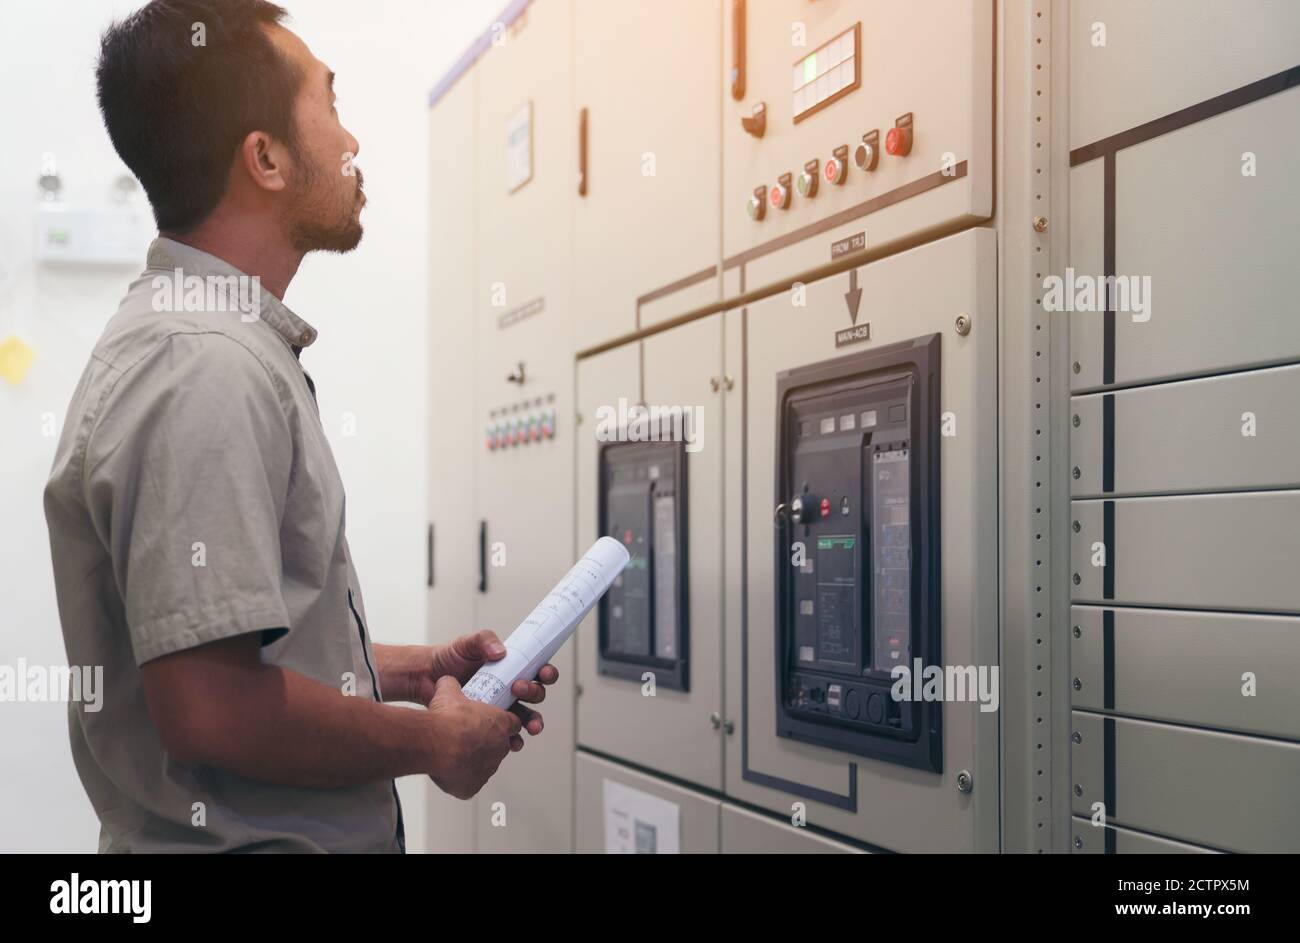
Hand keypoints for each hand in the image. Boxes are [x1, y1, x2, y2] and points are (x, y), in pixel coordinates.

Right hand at [422, 675, 521, 799]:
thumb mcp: (449, 691)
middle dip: (488, 742)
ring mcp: (488, 768)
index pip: (513, 723)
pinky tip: (449, 769)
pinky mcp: (474, 786)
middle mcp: (500, 747)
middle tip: (470, 737)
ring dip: (475, 760)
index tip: (491, 721)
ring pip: (486, 764)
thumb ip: (453, 685)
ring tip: (456, 753)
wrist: (436, 743)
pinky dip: (462, 778)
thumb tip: (447, 680)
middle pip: (501, 745)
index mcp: (501, 724)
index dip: (502, 722)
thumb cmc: (447, 718)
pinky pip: (471, 783)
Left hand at [423, 630, 557, 736]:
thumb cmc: (448, 657)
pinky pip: (508, 734)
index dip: (546, 672)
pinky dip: (515, 739)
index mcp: (510, 667)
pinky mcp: (488, 723)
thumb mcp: (467, 642)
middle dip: (534, 693)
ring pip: (526, 717)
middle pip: (535, 694)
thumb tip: (501, 652)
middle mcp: (509, 687)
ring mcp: (500, 706)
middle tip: (519, 689)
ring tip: (531, 726)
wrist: (426, 678)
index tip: (542, 672)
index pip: (537, 669)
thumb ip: (484, 640)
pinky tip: (514, 742)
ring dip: (533, 722)